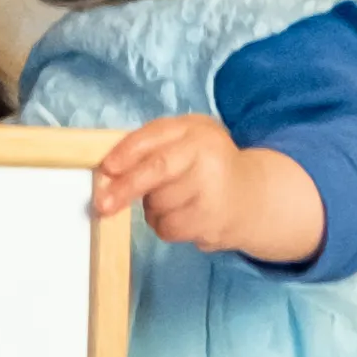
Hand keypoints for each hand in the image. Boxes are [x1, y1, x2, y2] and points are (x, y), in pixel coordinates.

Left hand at [90, 116, 324, 265]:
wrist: (253, 197)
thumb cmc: (205, 168)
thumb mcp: (184, 144)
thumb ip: (151, 150)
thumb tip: (107, 174)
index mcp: (195, 129)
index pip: (155, 136)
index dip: (126, 153)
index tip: (106, 169)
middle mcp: (208, 153)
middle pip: (157, 169)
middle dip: (125, 187)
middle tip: (102, 204)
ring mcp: (213, 187)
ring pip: (158, 204)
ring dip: (153, 209)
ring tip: (173, 202)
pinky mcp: (213, 219)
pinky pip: (169, 228)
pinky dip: (166, 226)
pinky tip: (184, 217)